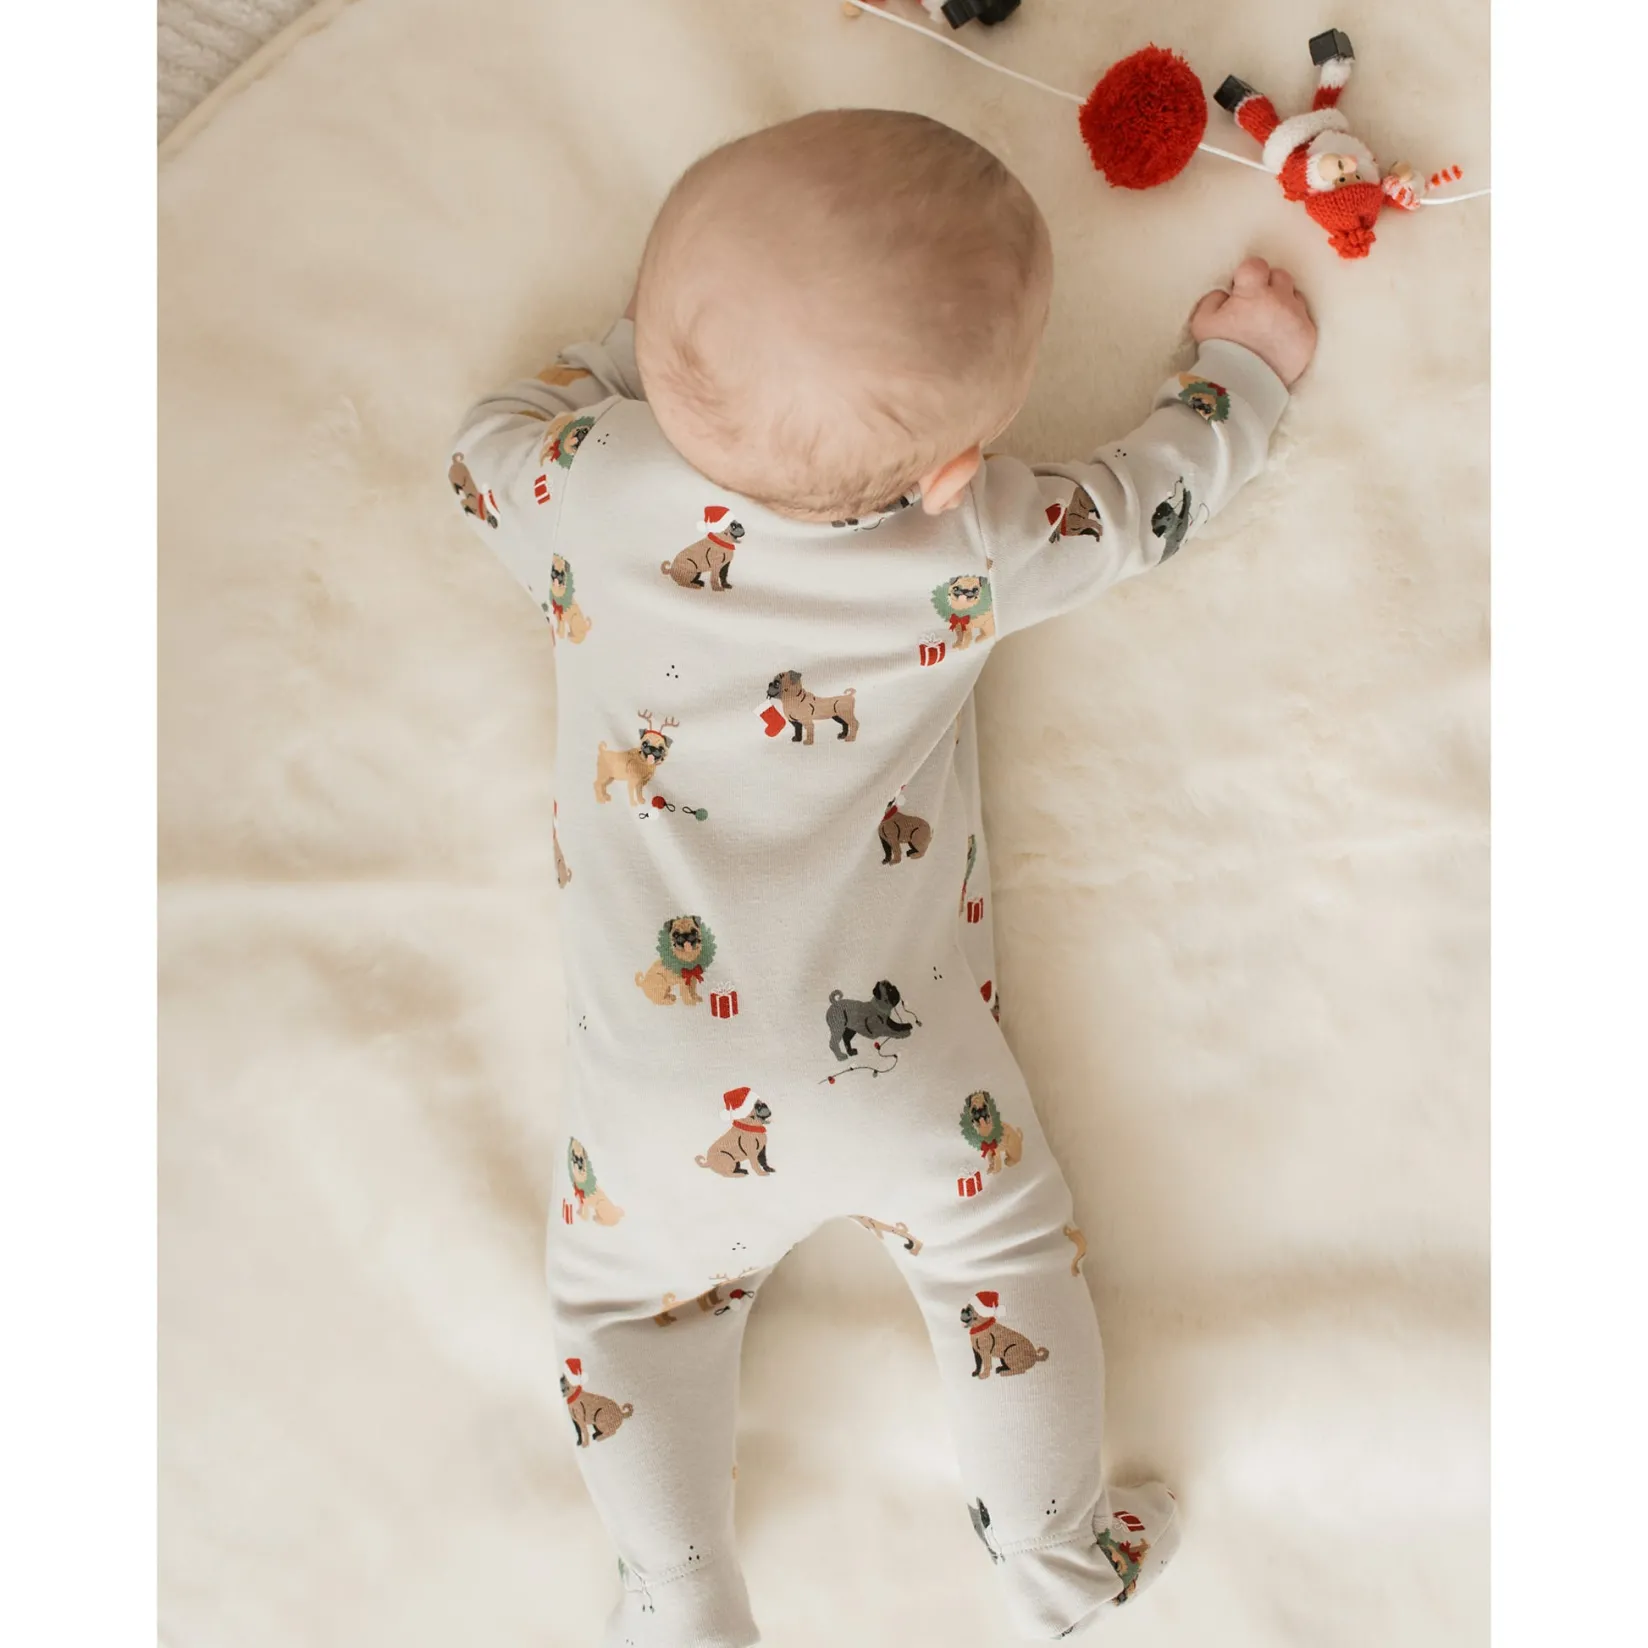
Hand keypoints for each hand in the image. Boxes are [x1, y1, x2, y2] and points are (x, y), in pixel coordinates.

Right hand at [1190, 257, 1315, 387]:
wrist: (1243, 387)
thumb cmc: (1220, 352)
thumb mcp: (1202, 323)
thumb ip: (1213, 299)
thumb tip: (1225, 293)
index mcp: (1254, 292)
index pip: (1255, 265)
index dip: (1246, 276)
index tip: (1241, 290)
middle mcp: (1280, 299)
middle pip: (1280, 276)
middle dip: (1268, 286)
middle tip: (1256, 306)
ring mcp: (1297, 317)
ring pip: (1295, 296)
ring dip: (1284, 303)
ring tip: (1270, 324)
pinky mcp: (1308, 336)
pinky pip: (1304, 320)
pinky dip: (1293, 326)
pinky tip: (1279, 340)